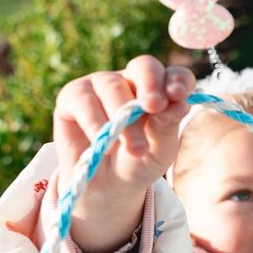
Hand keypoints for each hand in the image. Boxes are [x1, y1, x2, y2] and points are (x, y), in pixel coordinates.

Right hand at [53, 55, 194, 252]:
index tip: (179, 95)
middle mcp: (131, 81)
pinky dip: (96, 124)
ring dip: (124, 118)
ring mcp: (101, 85)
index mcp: (160, 90)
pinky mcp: (72, 96)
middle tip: (155, 106)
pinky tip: (106, 146)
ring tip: (135, 149)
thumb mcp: (159, 151)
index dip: (179, 80)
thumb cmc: (138, 163)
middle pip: (143, 66)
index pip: (175, 75)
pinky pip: (83, 100)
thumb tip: (180, 104)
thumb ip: (167, 126)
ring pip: (112, 85)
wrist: (106, 187)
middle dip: (151, 84)